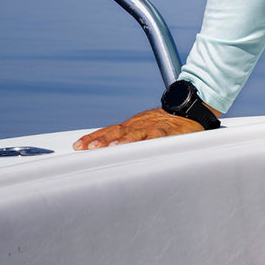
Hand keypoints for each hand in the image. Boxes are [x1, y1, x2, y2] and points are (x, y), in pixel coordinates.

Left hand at [72, 108, 205, 149]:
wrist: (187, 110)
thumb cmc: (163, 125)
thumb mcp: (142, 131)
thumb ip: (128, 141)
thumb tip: (110, 153)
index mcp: (130, 126)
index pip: (107, 131)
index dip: (92, 138)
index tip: (77, 146)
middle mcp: (138, 125)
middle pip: (116, 133)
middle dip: (100, 140)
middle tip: (87, 148)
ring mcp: (152, 127)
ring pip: (135, 134)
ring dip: (122, 141)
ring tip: (111, 147)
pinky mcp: (168, 131)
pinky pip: (159, 137)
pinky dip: (150, 141)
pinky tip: (144, 146)